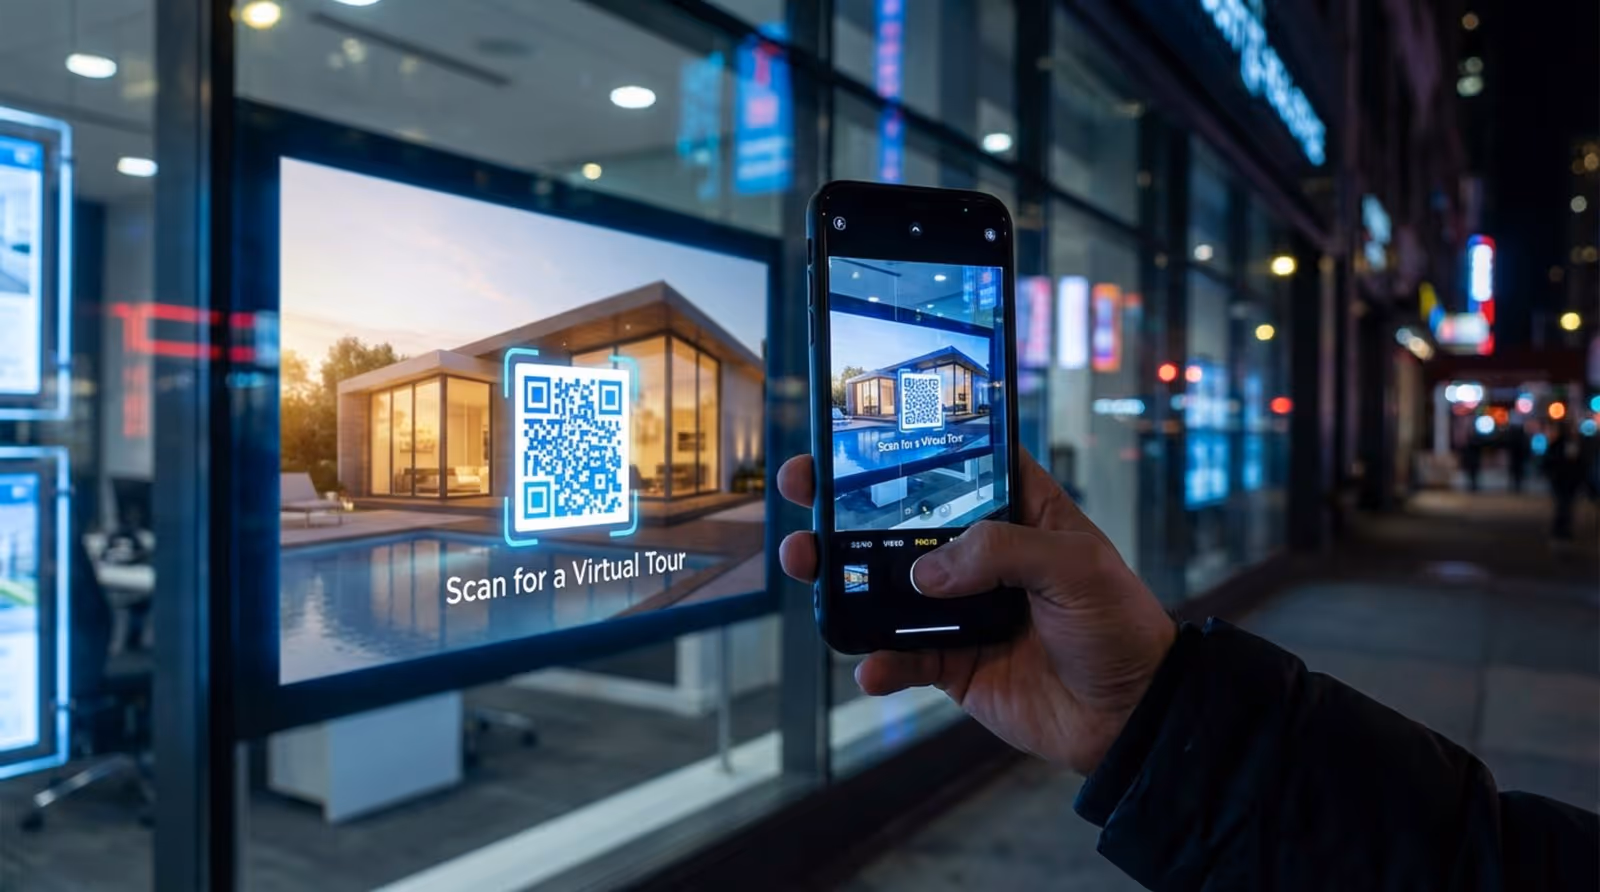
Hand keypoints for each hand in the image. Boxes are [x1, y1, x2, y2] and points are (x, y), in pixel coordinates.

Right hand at [777, 451, 1175, 774]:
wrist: (1132, 718)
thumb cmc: (1120, 626)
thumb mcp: (1075, 567)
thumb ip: (1000, 553)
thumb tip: (925, 572)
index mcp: (1017, 512)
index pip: (957, 461)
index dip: (909, 442)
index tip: (857, 427)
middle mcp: (981, 555)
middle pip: (900, 519)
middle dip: (844, 504)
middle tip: (802, 486)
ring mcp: (961, 609)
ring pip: (885, 587)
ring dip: (840, 576)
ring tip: (806, 564)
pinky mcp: (951, 663)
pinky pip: (901, 658)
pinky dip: (879, 662)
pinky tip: (870, 666)